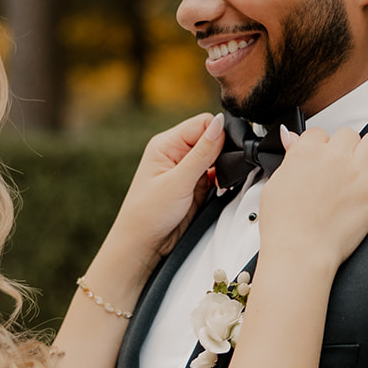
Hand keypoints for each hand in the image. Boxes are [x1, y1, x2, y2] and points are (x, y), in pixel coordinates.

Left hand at [110, 113, 224, 262]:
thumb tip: (220, 124)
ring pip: (217, 158)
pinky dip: (222, 182)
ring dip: (222, 169)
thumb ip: (202, 153)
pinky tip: (219, 190)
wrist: (144, 244)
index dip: (218, 134)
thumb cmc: (147, 214)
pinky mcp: (196, 186)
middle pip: (212, 139)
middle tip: (219, 171)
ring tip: (216, 184)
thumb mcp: (177, 181)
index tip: (224, 151)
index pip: (202, 123)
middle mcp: (177, 154)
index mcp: (166, 144)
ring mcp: (187, 170)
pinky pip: (217, 176)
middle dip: (222, 153)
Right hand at [261, 126, 367, 271]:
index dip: (320, 148)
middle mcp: (334, 156)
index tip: (320, 163)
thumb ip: (290, 157)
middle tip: (339, 172)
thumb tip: (293, 139)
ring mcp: (357, 172)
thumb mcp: (275, 183)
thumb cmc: (283, 225)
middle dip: (344, 150)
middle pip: (348, 135)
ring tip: (361, 172)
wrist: (299, 252)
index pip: (318, 133)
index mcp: (306, 151)